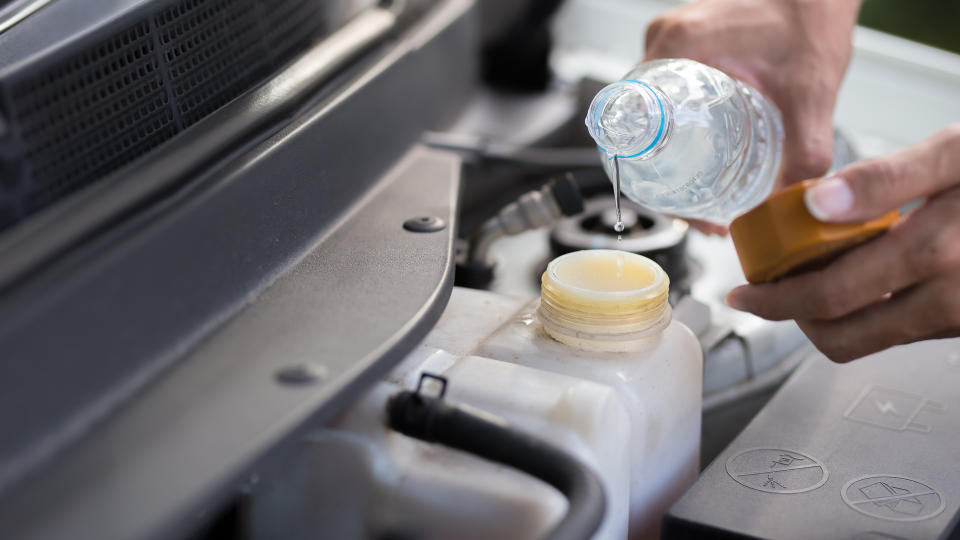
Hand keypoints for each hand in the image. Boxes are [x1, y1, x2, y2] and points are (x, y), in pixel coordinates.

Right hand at [644, 0, 860, 185]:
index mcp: (679, 46)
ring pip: (650, 108)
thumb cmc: (810, 17)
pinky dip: (679, 122)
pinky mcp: (684, 44)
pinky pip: (665, 92)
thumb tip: (794, 201)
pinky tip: (704, 146)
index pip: (631, 117)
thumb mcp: (811, 93)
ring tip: (701, 186)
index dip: (646, 167)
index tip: (672, 196)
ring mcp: (671, 41)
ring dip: (669, 147)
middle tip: (695, 205)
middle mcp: (665, 41)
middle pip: (638, 120)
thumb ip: (807, 152)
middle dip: (662, 169)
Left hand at [726, 125, 959, 361]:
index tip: (744, 289)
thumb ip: (883, 178)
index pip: (828, 298)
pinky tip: (857, 276)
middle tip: (765, 289)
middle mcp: (948, 299)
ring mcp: (959, 319)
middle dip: (791, 315)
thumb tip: (813, 204)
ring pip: (867, 340)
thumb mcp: (953, 153)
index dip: (774, 300)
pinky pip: (898, 331)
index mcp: (934, 254)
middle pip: (839, 335)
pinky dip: (862, 313)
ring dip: (825, 317)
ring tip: (807, 277)